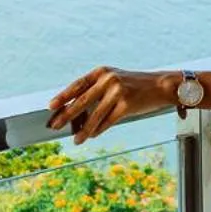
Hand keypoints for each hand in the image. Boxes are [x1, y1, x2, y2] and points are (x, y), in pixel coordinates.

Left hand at [47, 67, 176, 143]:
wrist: (161, 86)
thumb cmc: (134, 85)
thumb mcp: (114, 80)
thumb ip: (96, 91)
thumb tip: (74, 110)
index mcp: (102, 71)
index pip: (77, 85)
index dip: (63, 96)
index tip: (50, 107)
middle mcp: (108, 79)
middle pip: (82, 101)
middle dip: (66, 115)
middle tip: (54, 126)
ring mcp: (117, 91)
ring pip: (94, 115)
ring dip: (83, 129)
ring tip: (75, 139)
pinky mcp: (126, 105)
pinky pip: (108, 121)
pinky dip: (98, 130)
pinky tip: (91, 136)